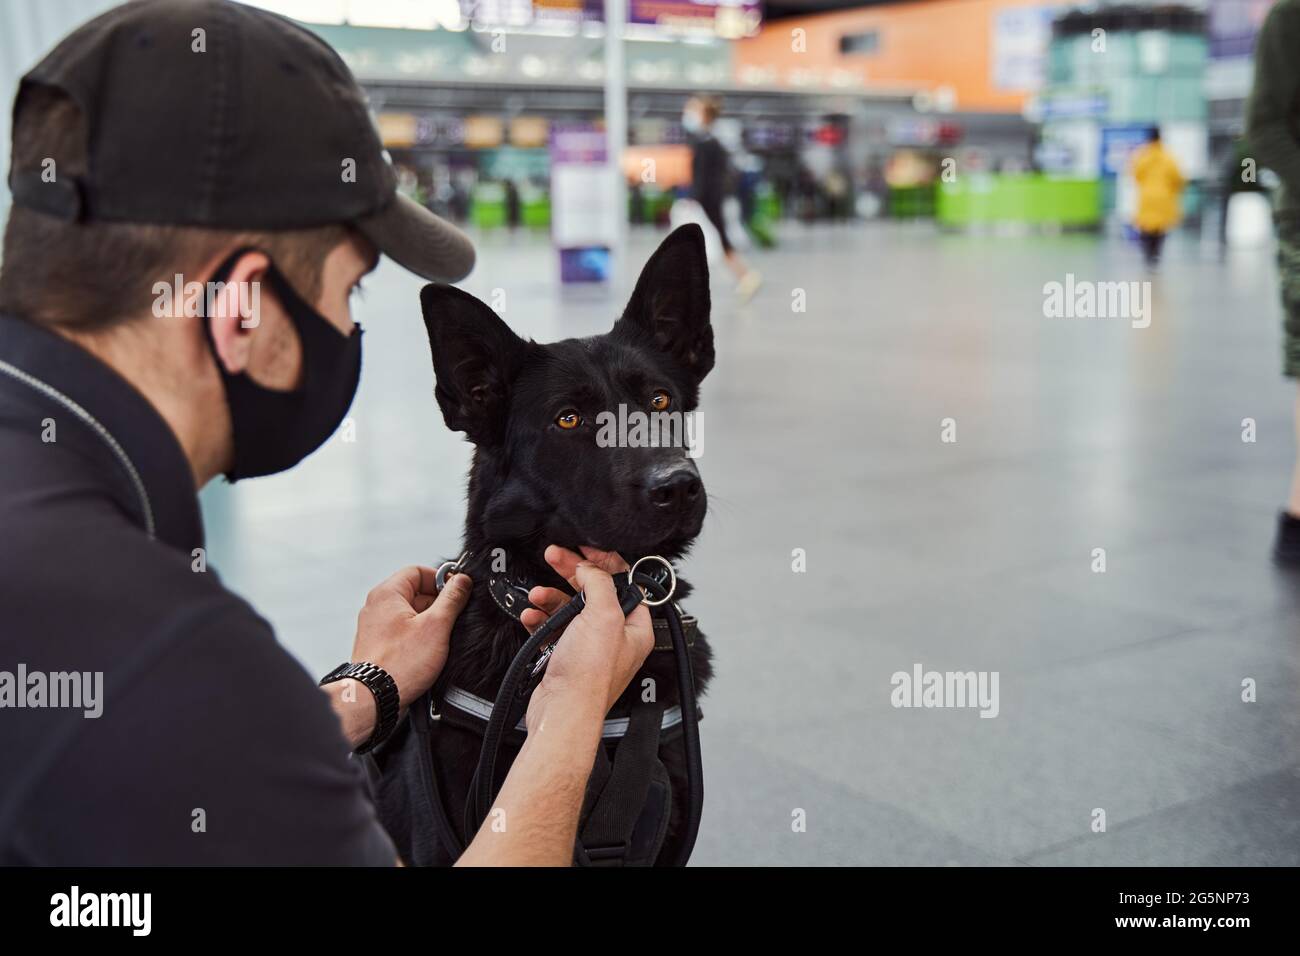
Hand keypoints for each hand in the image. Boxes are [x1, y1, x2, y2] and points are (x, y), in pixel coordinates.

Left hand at [352, 565, 471, 709]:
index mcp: (387, 594)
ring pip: (409, 612)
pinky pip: (402, 630)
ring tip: (440, 638)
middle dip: (437, 602)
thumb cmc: (399, 665)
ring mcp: (375, 626)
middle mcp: (377, 607)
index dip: (441, 578)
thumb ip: (452, 599)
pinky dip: (417, 635)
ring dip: (429, 621)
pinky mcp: (377, 645)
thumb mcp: (436, 626)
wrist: (374, 697)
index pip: (417, 571)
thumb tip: (462, 581)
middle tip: (453, 616)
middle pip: (414, 591)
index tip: (457, 589)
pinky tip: (428, 650)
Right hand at [521, 546, 654, 731]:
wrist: (561, 711)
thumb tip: (591, 567)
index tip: (585, 546)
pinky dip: (541, 619)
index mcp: (635, 627)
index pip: (625, 582)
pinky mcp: (568, 657)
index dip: (605, 560)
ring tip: (538, 595)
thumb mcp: (603, 615)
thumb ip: (600, 583)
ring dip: (552, 597)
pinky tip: (532, 616)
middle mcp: (615, 637)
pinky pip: (554, 629)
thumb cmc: (588, 675)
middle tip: (554, 556)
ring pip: (571, 609)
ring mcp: (590, 647)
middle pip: (595, 591)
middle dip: (572, 572)